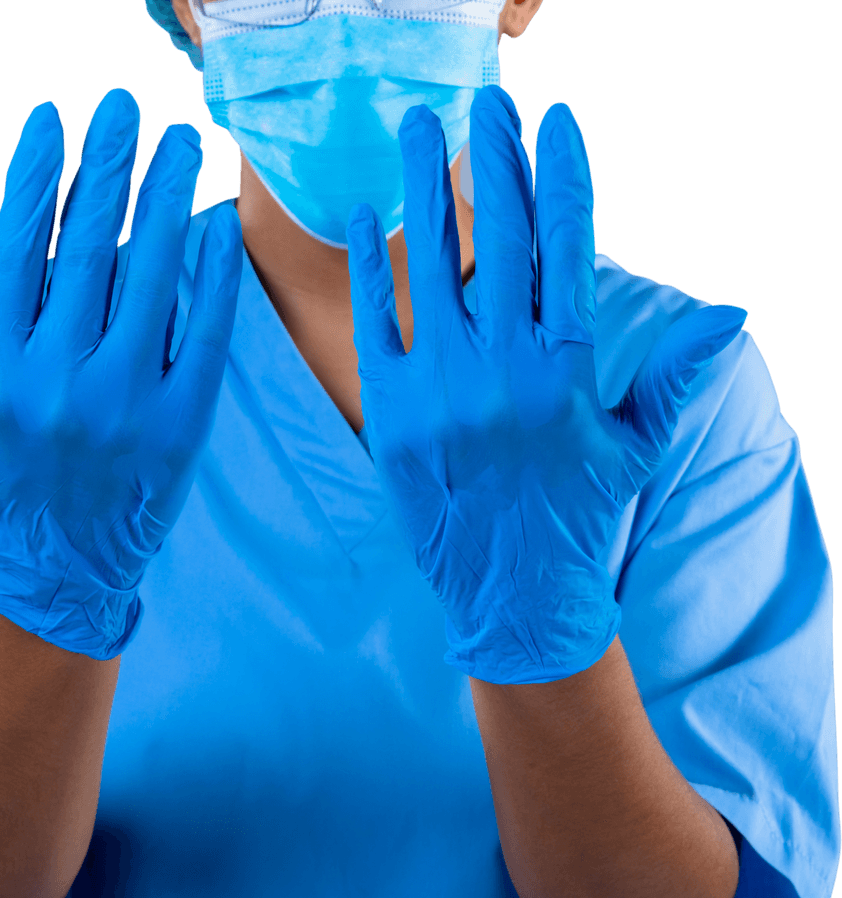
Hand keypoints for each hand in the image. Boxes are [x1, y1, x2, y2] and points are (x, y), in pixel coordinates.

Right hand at [0, 89, 242, 659]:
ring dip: (165, 206)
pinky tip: (217, 227)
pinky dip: (213, 279)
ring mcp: (125, 406)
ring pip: (150, 285)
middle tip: (123, 111)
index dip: (35, 180)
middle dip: (106, 172)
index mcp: (0, 368)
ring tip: (180, 149)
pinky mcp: (181, 427)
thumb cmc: (0, 479)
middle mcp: (60, 381)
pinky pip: (202, 338)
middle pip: (87, 253)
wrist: (62, 566)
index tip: (51, 121)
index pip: (17, 252)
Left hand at [346, 87, 745, 683]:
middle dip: (492, 161)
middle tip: (482, 104)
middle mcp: (503, 371)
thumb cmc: (576, 519)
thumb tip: (727, 313)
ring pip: (431, 268)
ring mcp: (442, 392)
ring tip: (415, 127)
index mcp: (566, 371)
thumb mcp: (633, 448)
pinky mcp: (393, 417)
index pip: (566, 249)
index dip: (560, 178)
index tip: (555, 126)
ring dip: (423, 189)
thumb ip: (672, 374)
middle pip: (497, 239)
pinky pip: (378, 326)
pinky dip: (372, 269)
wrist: (511, 595)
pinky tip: (368, 218)